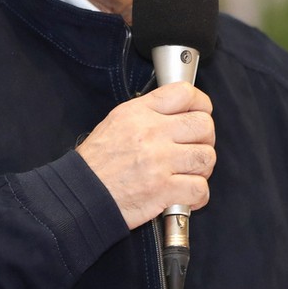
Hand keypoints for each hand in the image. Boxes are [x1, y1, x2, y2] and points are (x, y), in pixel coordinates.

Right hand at [76, 81, 215, 229]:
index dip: (200, 104)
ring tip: (189, 172)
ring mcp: (159, 162)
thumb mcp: (116, 122)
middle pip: (203, 125)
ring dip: (202, 167)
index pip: (184, 93)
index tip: (200, 113)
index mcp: (138, 112)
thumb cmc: (97, 162)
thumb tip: (178, 112)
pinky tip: (186, 194)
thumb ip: (148, 112)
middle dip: (205, 138)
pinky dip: (198, 195)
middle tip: (194, 147)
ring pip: (206, 157)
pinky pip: (200, 188)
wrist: (81, 194)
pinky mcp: (163, 190)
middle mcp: (151, 133)